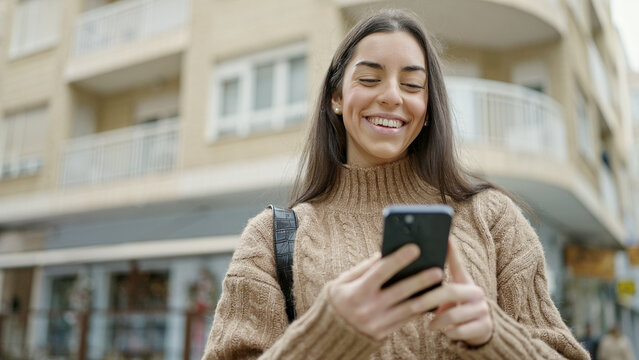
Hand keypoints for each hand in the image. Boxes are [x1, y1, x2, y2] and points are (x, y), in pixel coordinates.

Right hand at [328, 244, 443, 340]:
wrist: (330, 334)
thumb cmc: (338, 300)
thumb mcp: (342, 282)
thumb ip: (363, 268)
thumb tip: (385, 254)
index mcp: (355, 293)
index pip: (380, 272)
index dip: (398, 259)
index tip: (414, 248)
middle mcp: (367, 310)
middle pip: (399, 292)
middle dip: (420, 280)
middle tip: (438, 269)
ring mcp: (376, 324)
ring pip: (407, 309)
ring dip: (426, 296)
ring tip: (440, 284)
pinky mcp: (382, 335)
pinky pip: (406, 320)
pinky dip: (420, 309)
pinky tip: (431, 298)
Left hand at [416, 237, 493, 345]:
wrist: (481, 330)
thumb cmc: (457, 308)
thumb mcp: (449, 294)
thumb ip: (435, 284)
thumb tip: (411, 271)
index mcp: (465, 281)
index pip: (457, 263)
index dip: (451, 250)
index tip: (444, 236)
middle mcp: (477, 292)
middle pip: (450, 292)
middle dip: (428, 300)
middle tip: (413, 306)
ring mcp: (483, 310)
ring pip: (452, 316)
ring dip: (437, 322)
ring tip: (429, 325)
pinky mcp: (484, 327)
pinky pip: (458, 331)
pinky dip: (448, 333)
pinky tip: (444, 332)